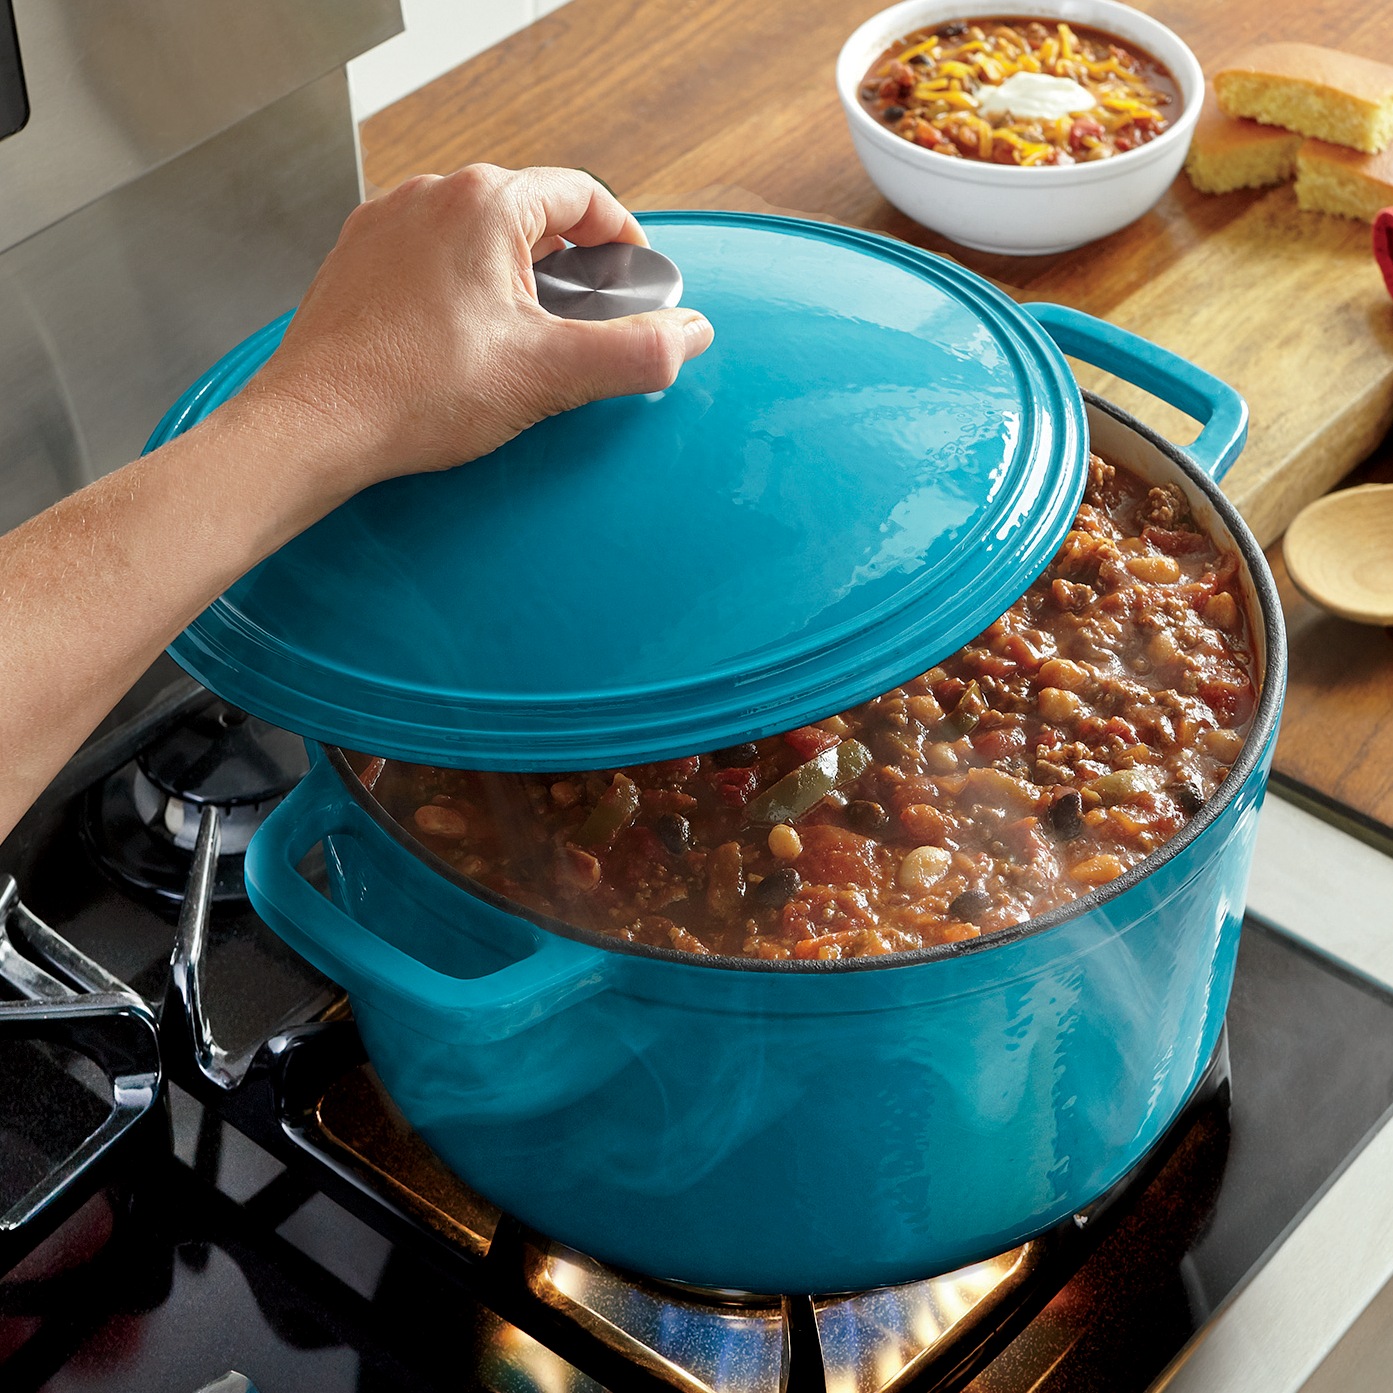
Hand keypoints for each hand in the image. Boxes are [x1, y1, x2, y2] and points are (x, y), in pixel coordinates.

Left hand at [243, 164, 713, 498]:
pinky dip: (465, 290)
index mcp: (485, 204)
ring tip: (526, 341)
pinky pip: (433, 260)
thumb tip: (689, 335)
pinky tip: (465, 345)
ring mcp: (386, 225)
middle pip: (530, 215)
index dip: (623, 240)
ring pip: (479, 237)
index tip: (634, 281)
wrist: (317, 426)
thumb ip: (636, 353)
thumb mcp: (550, 375)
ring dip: (516, 279)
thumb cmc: (415, 393)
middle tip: (586, 323)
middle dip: (570, 266)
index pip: (583, 197)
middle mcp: (431, 196)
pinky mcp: (359, 262)